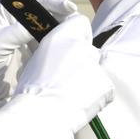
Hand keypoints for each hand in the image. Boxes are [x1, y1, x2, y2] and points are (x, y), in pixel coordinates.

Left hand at [0, 0, 78, 102]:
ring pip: (49, 20)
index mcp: (5, 7)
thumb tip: (35, 25)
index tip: (68, 7)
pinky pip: (48, 35)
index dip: (52, 0)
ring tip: (77, 31)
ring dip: (62, 24)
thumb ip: (14, 33)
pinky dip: (58, 37)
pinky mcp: (32, 41)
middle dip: (62, 12)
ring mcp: (26, 27)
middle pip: (45, 7)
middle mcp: (17, 13)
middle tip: (78, 21)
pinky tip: (68, 41)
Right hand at [14, 13, 112, 134]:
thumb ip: (54, 49)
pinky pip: (104, 89)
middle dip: (82, 61)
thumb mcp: (36, 60)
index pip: (79, 23)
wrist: (42, 115)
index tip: (69, 48)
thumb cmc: (33, 92)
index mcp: (61, 36)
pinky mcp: (106, 84)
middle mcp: (82, 46)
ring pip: (96, 70)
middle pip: (89, 49)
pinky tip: (80, 103)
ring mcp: (96, 66)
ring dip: (88, 80)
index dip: (75, 36)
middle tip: (66, 78)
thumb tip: (61, 52)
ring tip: (71, 94)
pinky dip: (96, 96)